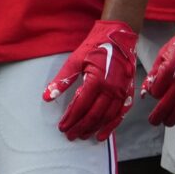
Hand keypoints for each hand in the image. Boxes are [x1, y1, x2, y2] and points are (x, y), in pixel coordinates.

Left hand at [41, 20, 140, 141]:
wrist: (119, 37)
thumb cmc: (95, 47)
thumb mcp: (75, 60)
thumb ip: (62, 80)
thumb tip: (46, 97)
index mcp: (97, 80)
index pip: (81, 106)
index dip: (71, 118)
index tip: (62, 127)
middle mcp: (111, 89)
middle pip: (94, 115)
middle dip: (80, 127)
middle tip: (69, 136)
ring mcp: (122, 92)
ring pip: (107, 117)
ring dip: (94, 129)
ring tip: (82, 136)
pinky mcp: (128, 93)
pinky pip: (120, 114)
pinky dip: (111, 126)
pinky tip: (102, 135)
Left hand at [141, 17, 174, 127]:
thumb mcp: (165, 52)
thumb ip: (154, 72)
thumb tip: (147, 92)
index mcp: (171, 71)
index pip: (156, 92)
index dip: (153, 93)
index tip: (154, 90)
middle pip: (167, 107)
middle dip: (157, 117)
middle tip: (153, 122)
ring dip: (173, 119)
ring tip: (167, 121)